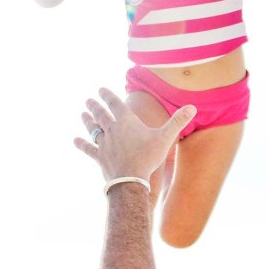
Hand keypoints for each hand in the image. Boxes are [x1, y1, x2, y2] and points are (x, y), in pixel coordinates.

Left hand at [74, 88, 196, 181]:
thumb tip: (192, 107)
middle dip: (94, 106)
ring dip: (88, 121)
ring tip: (83, 114)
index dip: (107, 95)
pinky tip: (75, 140)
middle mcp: (112, 130)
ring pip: (93, 129)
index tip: (100, 89)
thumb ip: (178, 121)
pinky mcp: (99, 157)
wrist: (130, 179)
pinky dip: (81, 144)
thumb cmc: (148, 157)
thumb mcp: (165, 138)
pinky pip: (88, 148)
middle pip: (101, 114)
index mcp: (127, 122)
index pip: (115, 104)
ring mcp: (104, 144)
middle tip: (88, 100)